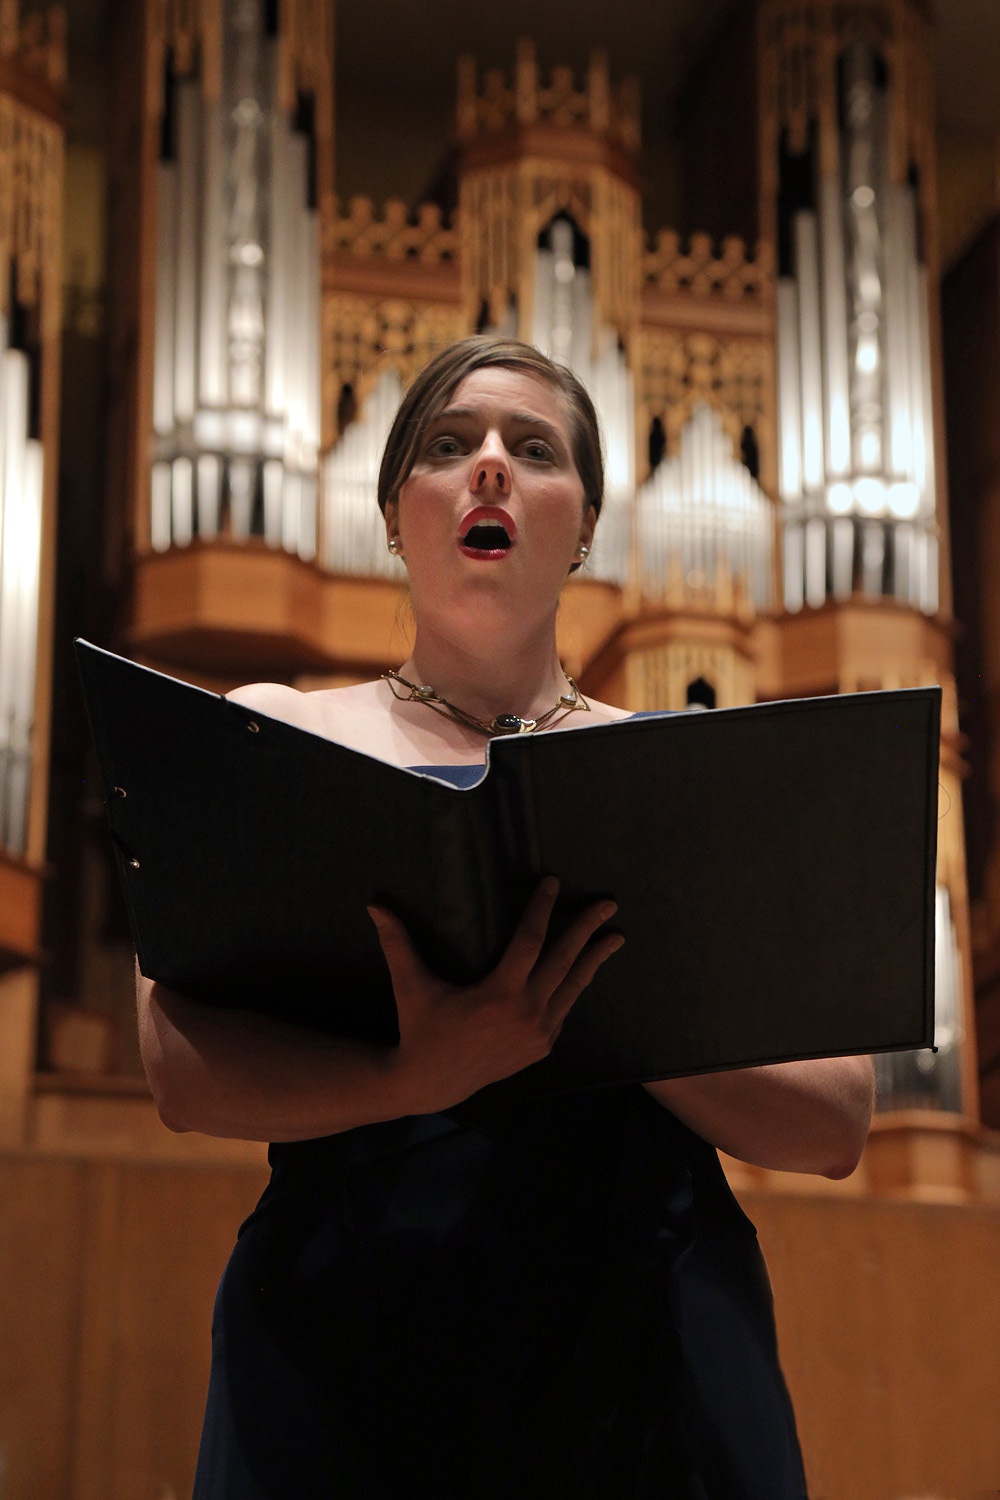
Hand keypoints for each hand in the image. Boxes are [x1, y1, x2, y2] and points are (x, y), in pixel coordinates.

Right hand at [368, 878, 623, 1111]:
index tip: (552, 882)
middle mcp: (526, 1014)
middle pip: (564, 961)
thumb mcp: (410, 985)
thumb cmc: (420, 1028)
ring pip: (573, 987)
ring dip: (594, 960)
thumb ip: (397, 943)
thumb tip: (374, 904)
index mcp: (498, 995)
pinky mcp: (541, 1048)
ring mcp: (538, 1034)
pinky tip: (584, 971)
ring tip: (615, 937)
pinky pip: (563, 1010)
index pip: (529, 941)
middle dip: (586, 929)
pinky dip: (575, 988)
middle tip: (607, 903)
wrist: (431, 1084)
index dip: (542, 909)